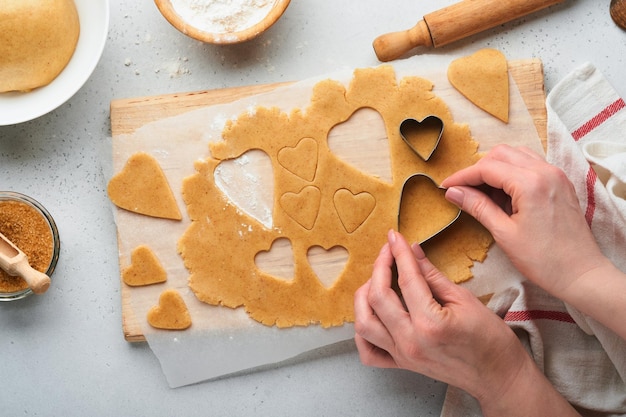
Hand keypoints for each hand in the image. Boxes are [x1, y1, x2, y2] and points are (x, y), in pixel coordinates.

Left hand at [353, 229, 580, 415]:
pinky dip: (362, 332)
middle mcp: (411, 341)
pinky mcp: (402, 365)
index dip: (399, 253)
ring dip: (364, 296)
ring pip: (364, 322)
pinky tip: (371, 313)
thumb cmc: (491, 339)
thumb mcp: (466, 299)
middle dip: (379, 266)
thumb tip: (413, 251)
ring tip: (376, 279)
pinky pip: (368, 352)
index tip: (395, 237)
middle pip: (377, 296)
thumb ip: (433, 275)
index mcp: (430, 323)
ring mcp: (403, 356)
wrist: (499, 377)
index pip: (406, 279)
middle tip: (388, 251)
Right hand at [441, 145, 608, 298]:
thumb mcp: (504, 233)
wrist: (581, 273)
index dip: (462, 176)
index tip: (446, 186)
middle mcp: (545, 171)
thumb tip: (453, 192)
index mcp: (531, 183)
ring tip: (482, 192)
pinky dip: (512, 172)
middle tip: (462, 189)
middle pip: (501, 154)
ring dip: (496, 168)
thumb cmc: (543, 259)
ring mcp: (556, 175)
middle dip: (478, 169)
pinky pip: (531, 165)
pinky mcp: (560, 183)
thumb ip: (478, 207)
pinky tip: (503, 194)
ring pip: (517, 155)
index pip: (487, 168)